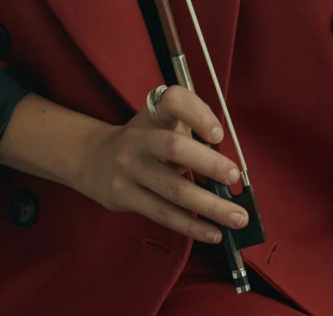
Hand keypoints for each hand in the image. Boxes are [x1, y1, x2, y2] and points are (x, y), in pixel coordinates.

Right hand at [72, 85, 248, 243]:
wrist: (94, 158)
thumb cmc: (146, 141)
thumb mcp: (164, 124)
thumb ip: (194, 136)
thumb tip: (230, 173)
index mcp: (154, 114)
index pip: (174, 101)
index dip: (198, 115)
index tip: (218, 135)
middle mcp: (138, 138)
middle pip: (175, 148)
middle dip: (210, 165)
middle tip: (234, 178)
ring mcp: (129, 168)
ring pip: (173, 189)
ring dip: (210, 206)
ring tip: (237, 218)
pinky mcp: (123, 196)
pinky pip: (162, 214)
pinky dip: (191, 226)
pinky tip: (213, 232)